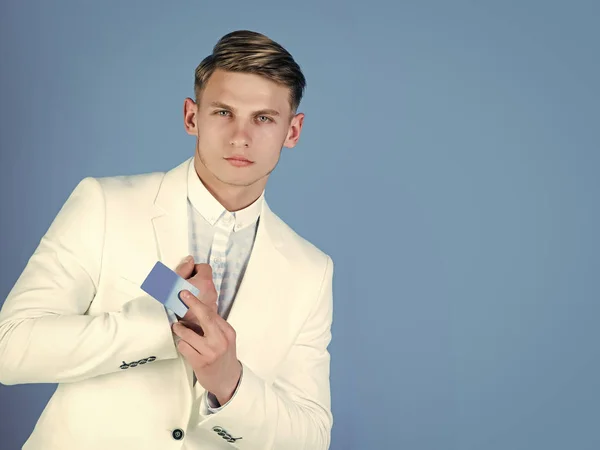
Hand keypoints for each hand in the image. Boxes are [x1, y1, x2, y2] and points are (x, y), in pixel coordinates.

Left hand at [172, 256, 241, 404]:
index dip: (197, 302)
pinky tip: (185, 346)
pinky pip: (184, 347)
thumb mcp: (225, 339)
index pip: (211, 313)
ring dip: (180, 330)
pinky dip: (181, 344)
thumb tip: (198, 309)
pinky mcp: (200, 362)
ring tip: (178, 329)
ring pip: (188, 334)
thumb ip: (214, 326)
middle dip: (192, 304)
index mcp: (227, 332)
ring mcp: (210, 352)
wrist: (229, 380)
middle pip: (205, 317)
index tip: (186, 294)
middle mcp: (220, 341)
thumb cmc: (224, 357)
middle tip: (181, 296)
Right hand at [174, 256, 217, 321]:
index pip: (205, 267)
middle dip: (195, 281)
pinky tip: (188, 307)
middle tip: (183, 287)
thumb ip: (183, 268)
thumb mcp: (174, 282)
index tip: (186, 275)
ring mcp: (213, 302)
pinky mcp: (211, 313)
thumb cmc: (176, 304)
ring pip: (206, 291)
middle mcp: (212, 291)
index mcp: (205, 281)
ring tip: (184, 298)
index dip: (195, 268)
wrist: (181, 327)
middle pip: (206, 279)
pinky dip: (199, 302)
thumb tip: (190, 260)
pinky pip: (206, 302)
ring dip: (197, 292)